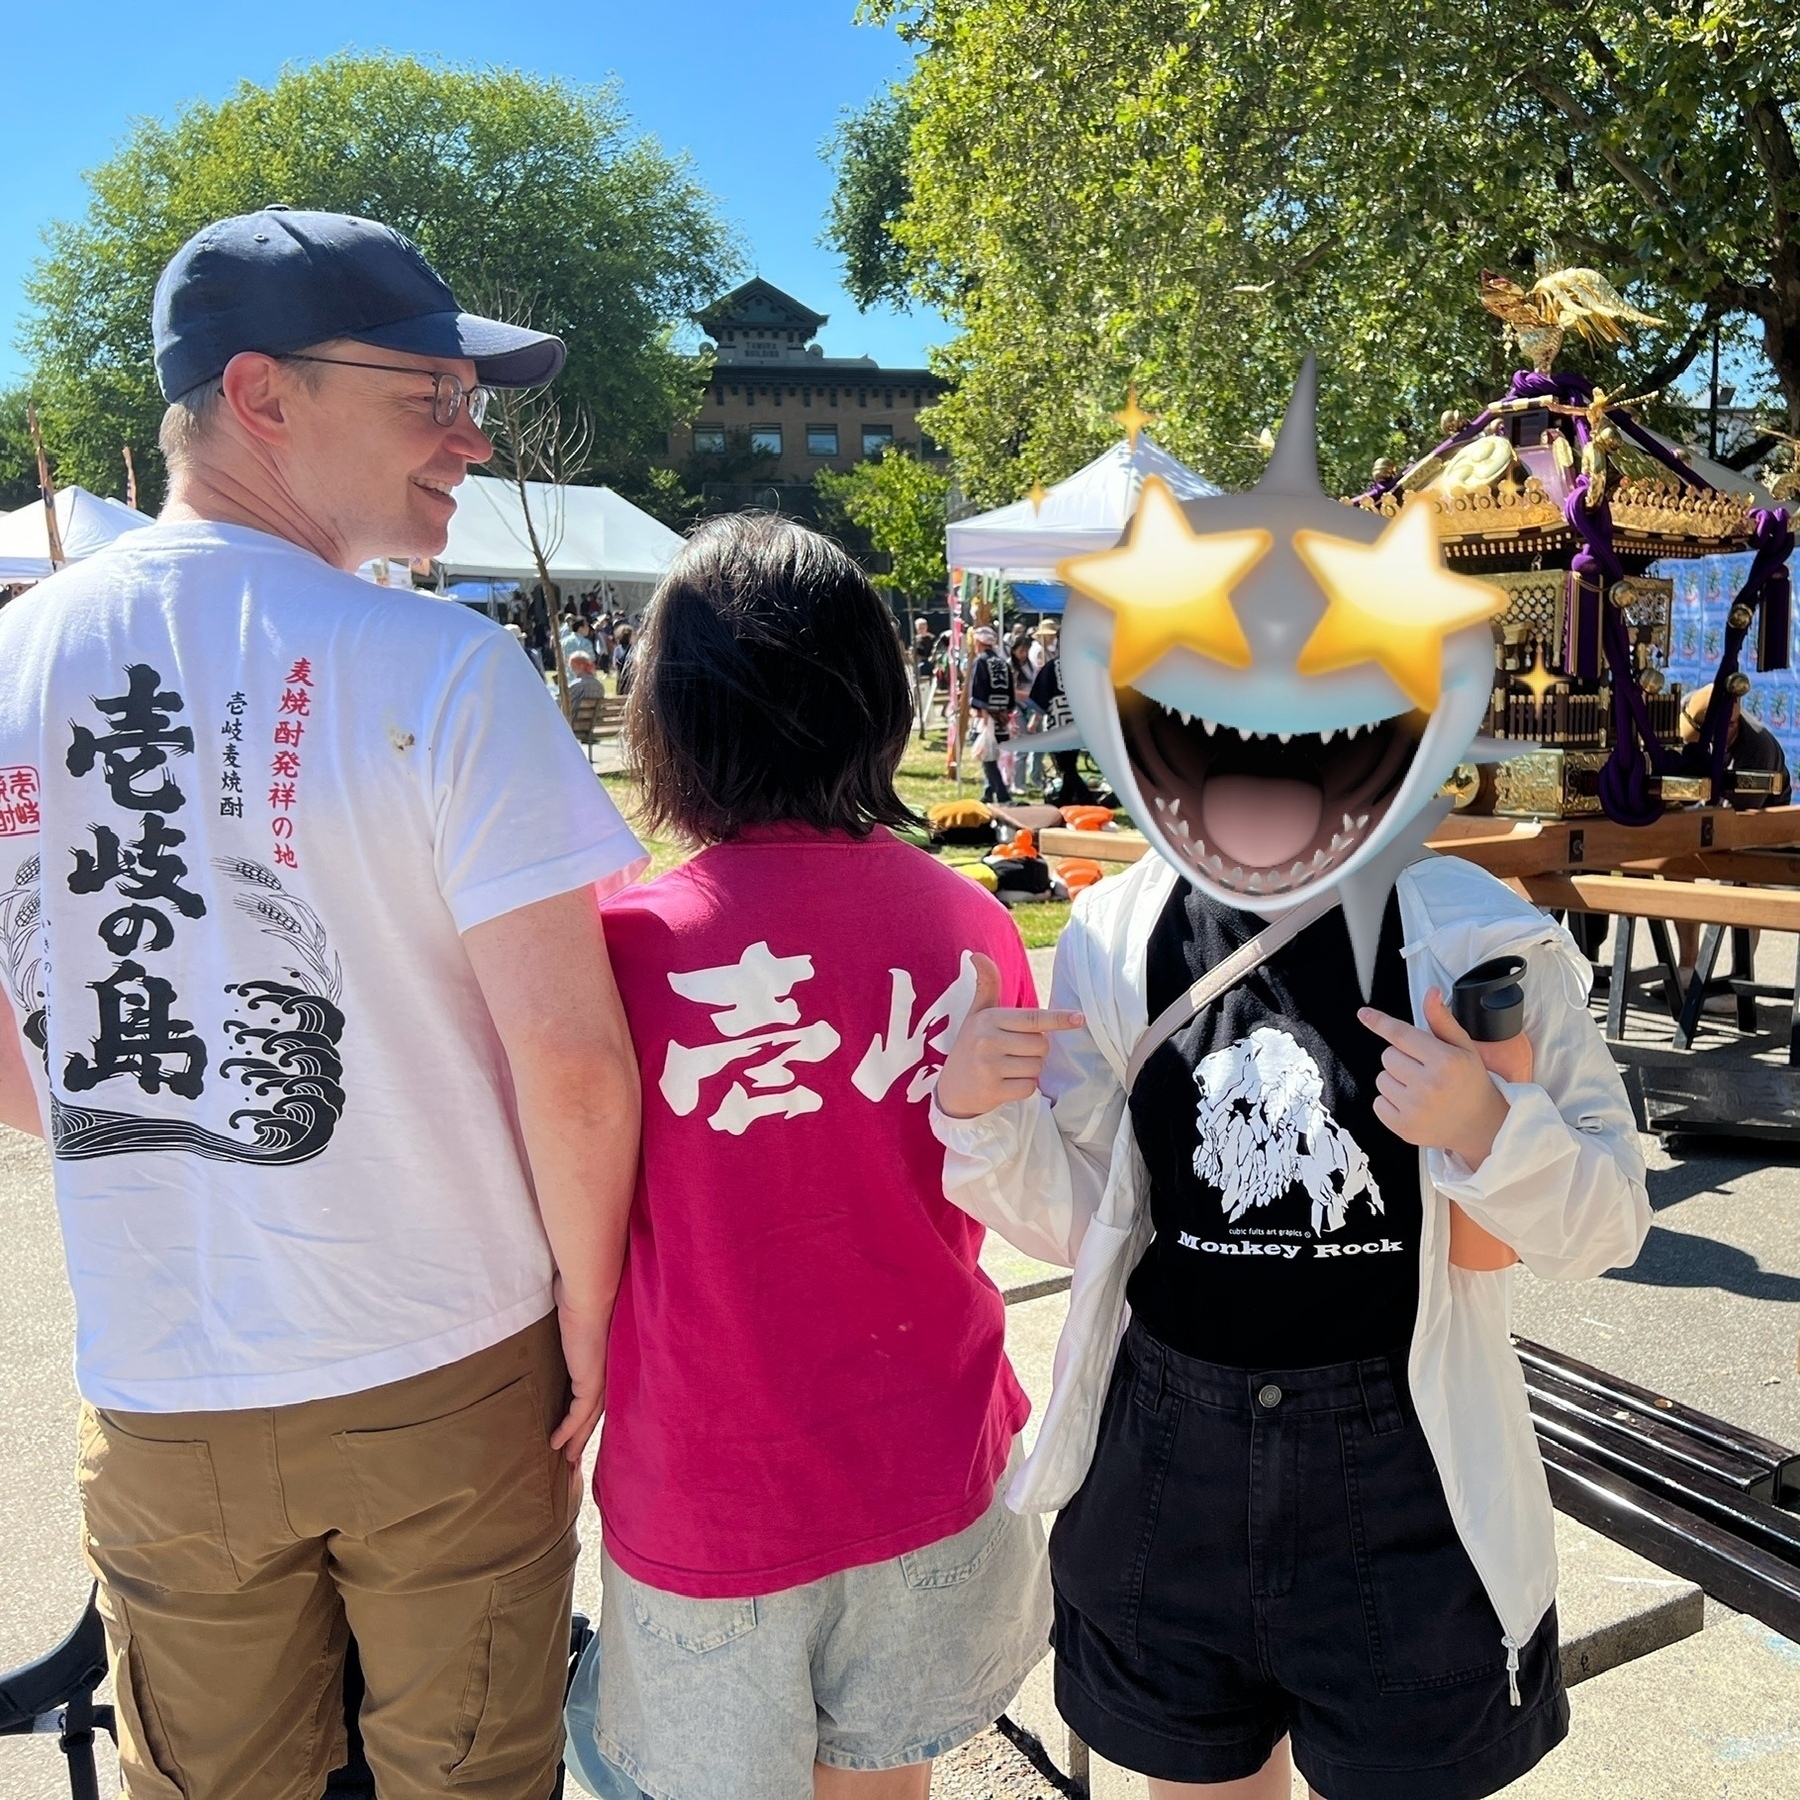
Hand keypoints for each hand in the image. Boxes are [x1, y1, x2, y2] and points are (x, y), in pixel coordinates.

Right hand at [549, 1275, 610, 1466]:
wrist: (590, 1292)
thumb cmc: (581, 1293)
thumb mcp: (574, 1312)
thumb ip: (570, 1322)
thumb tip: (560, 1314)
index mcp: (606, 1355)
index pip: (601, 1388)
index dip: (592, 1408)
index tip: (582, 1423)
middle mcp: (608, 1369)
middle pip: (598, 1409)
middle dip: (586, 1432)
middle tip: (575, 1453)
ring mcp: (601, 1377)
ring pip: (590, 1417)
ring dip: (577, 1438)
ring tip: (566, 1457)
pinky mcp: (590, 1381)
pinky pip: (578, 1414)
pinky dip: (568, 1430)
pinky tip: (556, 1444)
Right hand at [935, 953, 1085, 1119]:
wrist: (951, 1089)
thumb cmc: (971, 1046)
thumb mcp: (977, 1014)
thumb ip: (986, 986)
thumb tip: (978, 954)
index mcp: (989, 1019)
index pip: (1033, 1018)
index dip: (1058, 1019)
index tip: (1080, 1018)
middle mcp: (988, 1040)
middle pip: (1041, 1045)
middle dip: (1036, 1050)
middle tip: (1014, 1052)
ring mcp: (990, 1067)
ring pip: (1037, 1067)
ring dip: (1030, 1070)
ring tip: (1008, 1068)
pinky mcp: (994, 1091)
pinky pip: (1029, 1087)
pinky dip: (1024, 1088)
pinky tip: (1006, 1084)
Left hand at [1358, 988, 1509, 1169]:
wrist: (1482, 1127)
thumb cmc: (1472, 1084)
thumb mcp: (1465, 1048)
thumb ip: (1442, 1021)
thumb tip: (1432, 993)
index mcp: (1445, 1061)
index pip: (1401, 1035)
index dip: (1380, 1022)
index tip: (1364, 1014)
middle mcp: (1428, 1085)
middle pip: (1388, 1056)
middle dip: (1402, 1058)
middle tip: (1425, 1069)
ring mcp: (1414, 1108)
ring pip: (1381, 1078)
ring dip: (1396, 1080)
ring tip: (1421, 1089)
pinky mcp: (1403, 1127)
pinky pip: (1378, 1103)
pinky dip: (1390, 1102)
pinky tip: (1413, 1104)